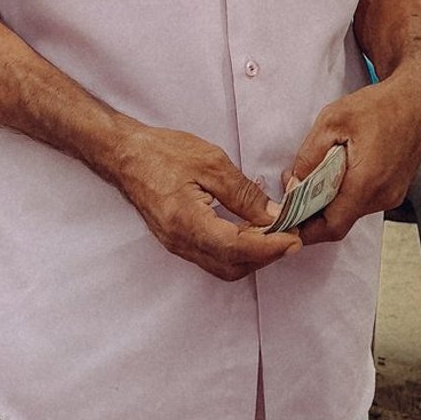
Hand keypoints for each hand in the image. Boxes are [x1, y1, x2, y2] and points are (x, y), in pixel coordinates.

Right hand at [109, 125, 300, 281]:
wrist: (126, 155)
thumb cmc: (163, 152)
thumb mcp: (211, 163)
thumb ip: (244, 193)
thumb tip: (274, 215)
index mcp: (186, 221)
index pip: (236, 248)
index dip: (269, 248)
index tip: (294, 239)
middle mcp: (181, 242)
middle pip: (232, 266)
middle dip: (265, 255)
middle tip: (289, 233)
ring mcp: (177, 245)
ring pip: (224, 266)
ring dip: (252, 255)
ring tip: (273, 232)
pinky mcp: (178, 242)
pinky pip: (213, 257)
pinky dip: (237, 250)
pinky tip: (249, 230)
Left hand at [279, 64, 420, 244]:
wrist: (416, 99)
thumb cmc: (378, 106)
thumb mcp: (332, 121)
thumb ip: (309, 156)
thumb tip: (293, 184)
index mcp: (366, 181)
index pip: (332, 226)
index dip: (305, 230)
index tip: (286, 224)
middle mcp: (383, 195)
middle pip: (340, 221)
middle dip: (313, 214)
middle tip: (293, 196)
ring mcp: (393, 195)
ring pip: (352, 212)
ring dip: (331, 202)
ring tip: (317, 178)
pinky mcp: (396, 191)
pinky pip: (365, 202)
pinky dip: (347, 195)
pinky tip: (339, 173)